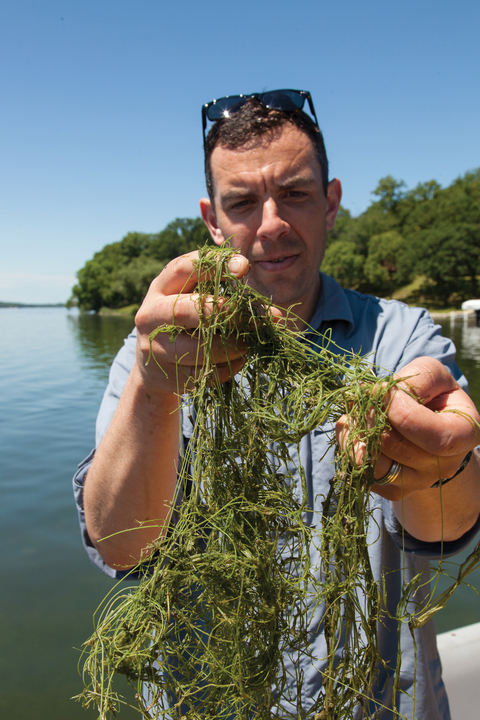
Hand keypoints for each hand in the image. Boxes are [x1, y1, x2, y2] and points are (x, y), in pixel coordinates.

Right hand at [134, 250, 250, 394]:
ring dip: (232, 346)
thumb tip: (273, 315)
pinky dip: (228, 368)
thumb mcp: (193, 301)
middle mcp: (151, 315)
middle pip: (186, 310)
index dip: (215, 265)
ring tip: (247, 344)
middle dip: (226, 312)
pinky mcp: (166, 375)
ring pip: (199, 348)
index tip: (245, 267)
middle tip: (254, 318)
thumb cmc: (184, 324)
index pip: (183, 268)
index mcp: (160, 288)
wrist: (151, 367)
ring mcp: (155, 348)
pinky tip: (236, 361)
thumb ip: (224, 296)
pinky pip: (204, 374)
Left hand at [336, 357, 479, 500]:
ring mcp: (418, 482)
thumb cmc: (431, 395)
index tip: (382, 388)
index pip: (434, 437)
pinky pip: (363, 473)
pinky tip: (354, 429)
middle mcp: (444, 466)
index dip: (401, 412)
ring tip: (354, 412)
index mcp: (464, 436)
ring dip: (356, 434)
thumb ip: (416, 380)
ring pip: (376, 465)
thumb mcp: (432, 376)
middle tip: (362, 398)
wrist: (425, 422)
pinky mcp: (393, 490)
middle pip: (398, 448)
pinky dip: (350, 447)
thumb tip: (381, 394)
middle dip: (373, 418)